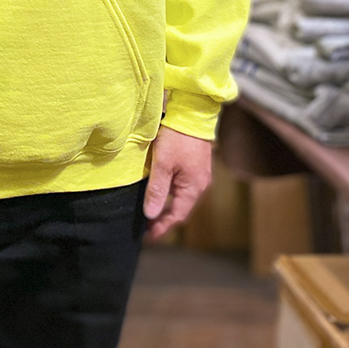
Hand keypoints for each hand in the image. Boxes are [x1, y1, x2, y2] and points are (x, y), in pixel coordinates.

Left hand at [142, 125, 212, 240]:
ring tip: (151, 210)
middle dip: (165, 219)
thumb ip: (156, 190)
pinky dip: (172, 192)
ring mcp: (200, 174)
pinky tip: (161, 190)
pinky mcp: (196, 164)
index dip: (163, 228)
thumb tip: (150, 215)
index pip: (177, 216)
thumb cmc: (177, 137)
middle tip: (147, 227)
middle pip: (182, 208)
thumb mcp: (162, 164)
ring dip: (168, 205)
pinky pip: (183, 185)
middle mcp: (201, 184)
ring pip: (182, 196)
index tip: (149, 237)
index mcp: (194, 188)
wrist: (193, 113)